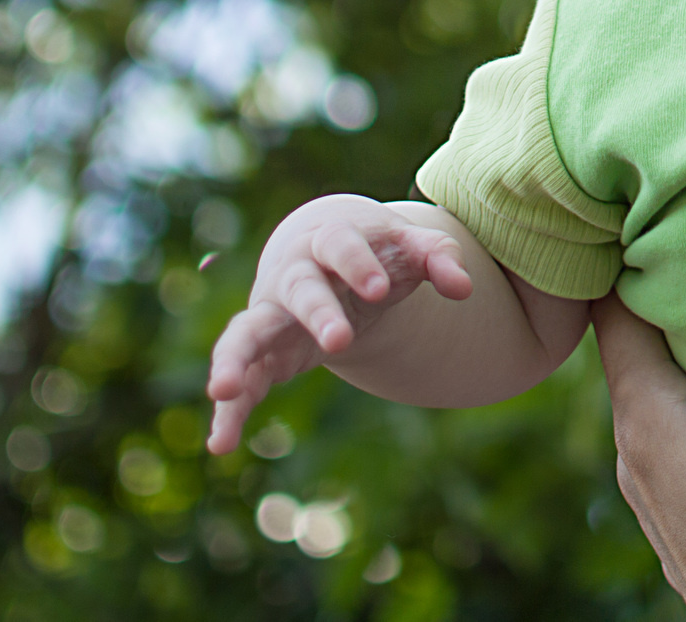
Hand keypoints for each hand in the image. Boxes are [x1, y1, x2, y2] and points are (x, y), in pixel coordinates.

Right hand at [205, 194, 474, 454]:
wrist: (329, 249)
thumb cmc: (377, 250)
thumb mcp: (410, 249)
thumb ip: (438, 260)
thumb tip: (464, 289)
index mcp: (332, 240)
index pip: (341, 246)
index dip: (358, 266)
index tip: (379, 290)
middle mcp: (294, 275)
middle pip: (300, 290)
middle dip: (317, 313)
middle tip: (340, 342)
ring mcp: (271, 313)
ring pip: (246, 333)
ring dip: (235, 359)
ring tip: (223, 390)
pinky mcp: (262, 351)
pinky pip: (241, 378)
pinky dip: (229, 410)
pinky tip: (221, 445)